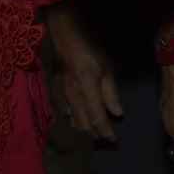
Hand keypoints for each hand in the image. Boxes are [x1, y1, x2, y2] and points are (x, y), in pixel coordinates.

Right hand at [44, 4, 121, 140]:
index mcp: (87, 89)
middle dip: (95, 133)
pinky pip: (62, 109)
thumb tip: (117, 114)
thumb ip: (110, 92)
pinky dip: (70, 117)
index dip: (105, 131)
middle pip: (83, 123)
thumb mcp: (106, 67)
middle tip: (105, 139)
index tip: (114, 140)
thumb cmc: (89, 46)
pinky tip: (73, 119)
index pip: (97, 117)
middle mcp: (73, 95)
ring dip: (83, 128)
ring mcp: (62, 92)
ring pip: (72, 118)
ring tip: (92, 133)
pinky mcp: (55, 88)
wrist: (63, 33)